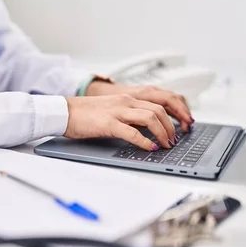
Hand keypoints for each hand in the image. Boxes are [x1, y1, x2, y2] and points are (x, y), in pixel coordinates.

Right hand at [64, 94, 178, 150]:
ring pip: (150, 118)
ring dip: (163, 133)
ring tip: (166, 144)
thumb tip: (145, 130)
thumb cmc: (85, 114)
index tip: (180, 126)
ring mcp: (118, 112)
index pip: (159, 102)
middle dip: (171, 126)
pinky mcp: (109, 124)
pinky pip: (133, 132)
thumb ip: (129, 117)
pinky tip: (150, 148)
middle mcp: (126, 102)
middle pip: (159, 110)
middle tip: (174, 139)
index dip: (174, 115)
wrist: (65, 112)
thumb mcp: (112, 111)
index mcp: (128, 98)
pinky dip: (145, 141)